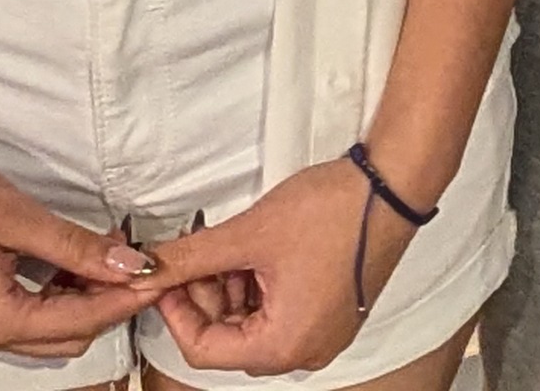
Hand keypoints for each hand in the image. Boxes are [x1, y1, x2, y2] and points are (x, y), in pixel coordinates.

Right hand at [0, 145, 157, 360]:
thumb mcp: (17, 216)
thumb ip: (75, 245)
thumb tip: (126, 263)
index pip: (82, 321)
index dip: (125, 297)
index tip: (158, 274)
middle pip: (69, 335)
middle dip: (109, 301)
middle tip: (138, 260)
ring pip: (51, 327)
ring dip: (84, 296)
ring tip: (110, 253)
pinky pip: (30, 312)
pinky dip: (59, 290)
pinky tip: (75, 257)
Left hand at [145, 159, 393, 377]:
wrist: (392, 187)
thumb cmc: (333, 212)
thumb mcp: (249, 234)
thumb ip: (191, 257)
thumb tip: (148, 269)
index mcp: (282, 346)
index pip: (203, 350)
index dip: (175, 310)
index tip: (164, 276)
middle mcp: (304, 351)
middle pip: (228, 339)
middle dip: (203, 295)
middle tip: (191, 254)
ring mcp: (321, 334)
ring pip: (251, 325)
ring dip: (228, 288)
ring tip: (223, 245)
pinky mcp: (331, 314)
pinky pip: (278, 314)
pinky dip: (256, 287)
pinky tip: (249, 252)